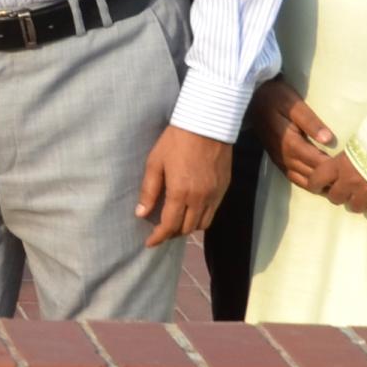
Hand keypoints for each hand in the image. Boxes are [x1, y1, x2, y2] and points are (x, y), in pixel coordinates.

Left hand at [135, 126, 234, 246]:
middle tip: (161, 229)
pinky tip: (192, 209)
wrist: (207, 123)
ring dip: (188, 227)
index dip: (158, 238)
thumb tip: (141, 214)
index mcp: (180, 193)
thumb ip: (149, 191)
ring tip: (177, 221)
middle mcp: (200, 199)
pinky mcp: (224, 188)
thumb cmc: (176, 141)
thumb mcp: (155, 163)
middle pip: (187, 229)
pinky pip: (213, 211)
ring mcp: (215, 194)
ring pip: (203, 224)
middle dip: (172, 233)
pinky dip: (202, 216)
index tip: (150, 243)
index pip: (169, 226)